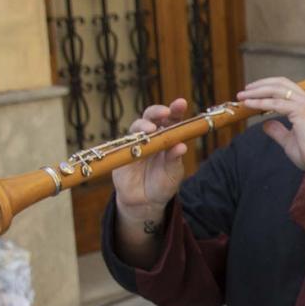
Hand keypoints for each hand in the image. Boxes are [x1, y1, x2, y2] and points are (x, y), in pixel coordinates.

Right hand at [113, 99, 191, 221]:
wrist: (144, 202)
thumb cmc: (162, 184)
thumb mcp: (173, 174)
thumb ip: (175, 160)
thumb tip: (181, 146)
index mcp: (169, 139)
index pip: (173, 120)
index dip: (176, 110)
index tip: (180, 103)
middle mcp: (152, 137)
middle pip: (153, 118)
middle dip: (158, 111)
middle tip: (165, 113)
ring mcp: (136, 142)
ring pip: (137, 126)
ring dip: (144, 125)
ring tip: (151, 130)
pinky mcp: (122, 151)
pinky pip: (125, 143)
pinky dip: (132, 142)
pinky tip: (138, 145)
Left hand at [236, 77, 304, 168]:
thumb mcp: (289, 140)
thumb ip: (278, 130)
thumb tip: (266, 125)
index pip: (284, 86)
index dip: (267, 86)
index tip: (252, 91)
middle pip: (279, 83)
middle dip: (259, 85)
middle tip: (244, 91)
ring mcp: (304, 104)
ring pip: (276, 89)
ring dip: (256, 92)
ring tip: (242, 96)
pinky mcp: (300, 110)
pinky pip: (275, 103)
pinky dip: (260, 102)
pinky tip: (249, 104)